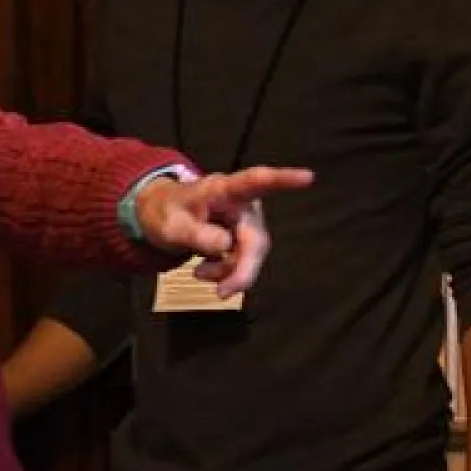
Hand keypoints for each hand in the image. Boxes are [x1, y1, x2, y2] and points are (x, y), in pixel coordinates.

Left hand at [135, 166, 313, 296]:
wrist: (162, 217)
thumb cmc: (167, 213)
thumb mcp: (170, 225)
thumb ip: (195, 234)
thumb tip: (226, 246)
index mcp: (224, 189)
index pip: (256, 182)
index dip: (282, 180)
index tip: (308, 177)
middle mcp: (243, 204)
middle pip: (256, 239)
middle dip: (242, 269)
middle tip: (222, 294)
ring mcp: (247, 222)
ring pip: (251, 255)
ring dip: (228, 272)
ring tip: (198, 272)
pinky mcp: (246, 238)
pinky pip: (245, 261)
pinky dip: (227, 272)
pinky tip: (205, 270)